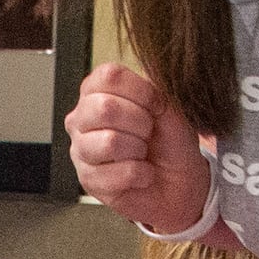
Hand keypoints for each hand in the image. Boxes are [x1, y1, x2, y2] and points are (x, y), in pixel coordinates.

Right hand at [66, 61, 213, 233]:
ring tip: (143, 154)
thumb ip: (155, 89)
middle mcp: (81, 118)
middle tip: (148, 133)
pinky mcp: (88, 180)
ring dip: (139, 149)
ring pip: (110, 142)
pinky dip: (143, 174)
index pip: (109, 76)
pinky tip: (142, 174)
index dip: (141, 90)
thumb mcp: (170, 108)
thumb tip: (147, 78)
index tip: (156, 105)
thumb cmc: (170, 142)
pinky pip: (121, 172)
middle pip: (105, 108)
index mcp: (97, 91)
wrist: (178, 182)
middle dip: (140, 122)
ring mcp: (80, 150)